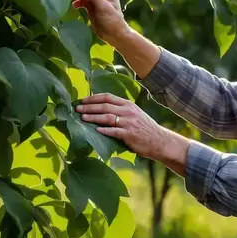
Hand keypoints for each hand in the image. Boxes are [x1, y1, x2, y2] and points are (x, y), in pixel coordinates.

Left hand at [75, 93, 189, 173]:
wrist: (159, 140)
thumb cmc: (144, 128)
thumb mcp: (134, 114)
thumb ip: (120, 110)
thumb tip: (101, 109)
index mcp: (128, 104)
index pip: (108, 97)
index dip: (93, 98)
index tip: (82, 100)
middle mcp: (128, 111)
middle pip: (105, 106)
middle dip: (89, 107)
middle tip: (77, 109)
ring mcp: (129, 122)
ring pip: (107, 117)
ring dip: (93, 117)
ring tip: (82, 118)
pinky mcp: (129, 134)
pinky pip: (114, 131)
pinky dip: (104, 130)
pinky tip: (95, 131)